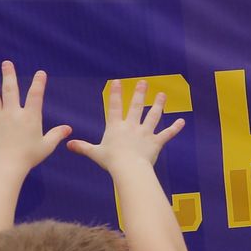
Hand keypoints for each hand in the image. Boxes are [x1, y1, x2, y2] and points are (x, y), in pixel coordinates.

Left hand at [0, 61, 71, 173]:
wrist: (6, 166)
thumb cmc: (28, 157)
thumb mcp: (46, 146)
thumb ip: (56, 135)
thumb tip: (68, 129)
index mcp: (29, 117)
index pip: (35, 96)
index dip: (38, 83)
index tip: (40, 73)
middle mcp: (12, 113)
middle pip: (10, 90)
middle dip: (9, 75)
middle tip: (6, 63)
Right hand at [68, 78, 184, 173]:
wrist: (128, 168)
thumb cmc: (111, 161)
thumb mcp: (95, 153)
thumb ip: (83, 147)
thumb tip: (68, 145)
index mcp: (116, 127)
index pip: (114, 107)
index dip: (115, 93)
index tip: (117, 81)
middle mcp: (131, 126)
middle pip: (136, 107)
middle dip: (139, 93)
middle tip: (144, 82)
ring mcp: (145, 133)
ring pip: (153, 116)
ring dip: (158, 105)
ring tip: (162, 95)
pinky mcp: (156, 142)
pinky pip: (167, 134)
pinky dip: (175, 128)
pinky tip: (182, 122)